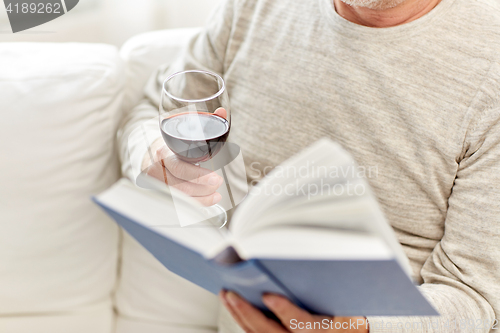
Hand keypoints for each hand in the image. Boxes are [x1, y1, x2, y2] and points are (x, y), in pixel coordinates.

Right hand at [141, 108, 227, 205]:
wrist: (149, 151)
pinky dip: (195, 203)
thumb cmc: (171, 142)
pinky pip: (177, 202)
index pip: (179, 168)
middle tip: (218, 184)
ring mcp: (156, 183)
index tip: (215, 178)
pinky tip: (209, 200)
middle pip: (180, 185)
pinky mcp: (159, 192)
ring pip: (179, 196)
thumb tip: (221, 112)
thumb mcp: (183, 130)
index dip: (198, 175)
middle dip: (202, 187)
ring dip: (201, 197)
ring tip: (216, 195)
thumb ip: (204, 121)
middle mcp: (157, 169)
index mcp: (163, 152)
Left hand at [220, 291, 368, 332]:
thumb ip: (327, 292)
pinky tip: (233, 305)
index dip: (283, 310)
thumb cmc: (342, 322)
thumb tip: (313, 267)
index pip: (300, 323)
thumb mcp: (345, 309)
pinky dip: (241, 318)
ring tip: (227, 295)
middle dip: (249, 313)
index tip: (269, 296)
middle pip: (269, 331)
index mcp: (318, 330)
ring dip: (239, 314)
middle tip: (234, 295)